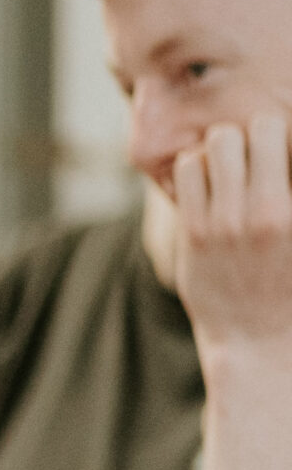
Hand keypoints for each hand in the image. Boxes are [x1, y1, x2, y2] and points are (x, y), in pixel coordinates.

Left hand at [173, 116, 291, 356]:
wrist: (260, 341)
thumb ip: (290, 195)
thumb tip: (282, 161)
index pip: (291, 136)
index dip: (289, 135)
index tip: (285, 149)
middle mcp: (268, 211)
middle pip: (256, 129)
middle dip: (258, 134)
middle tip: (259, 152)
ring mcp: (226, 221)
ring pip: (216, 144)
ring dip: (224, 149)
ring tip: (233, 167)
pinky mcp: (193, 232)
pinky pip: (188, 171)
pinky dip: (198, 168)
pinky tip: (209, 184)